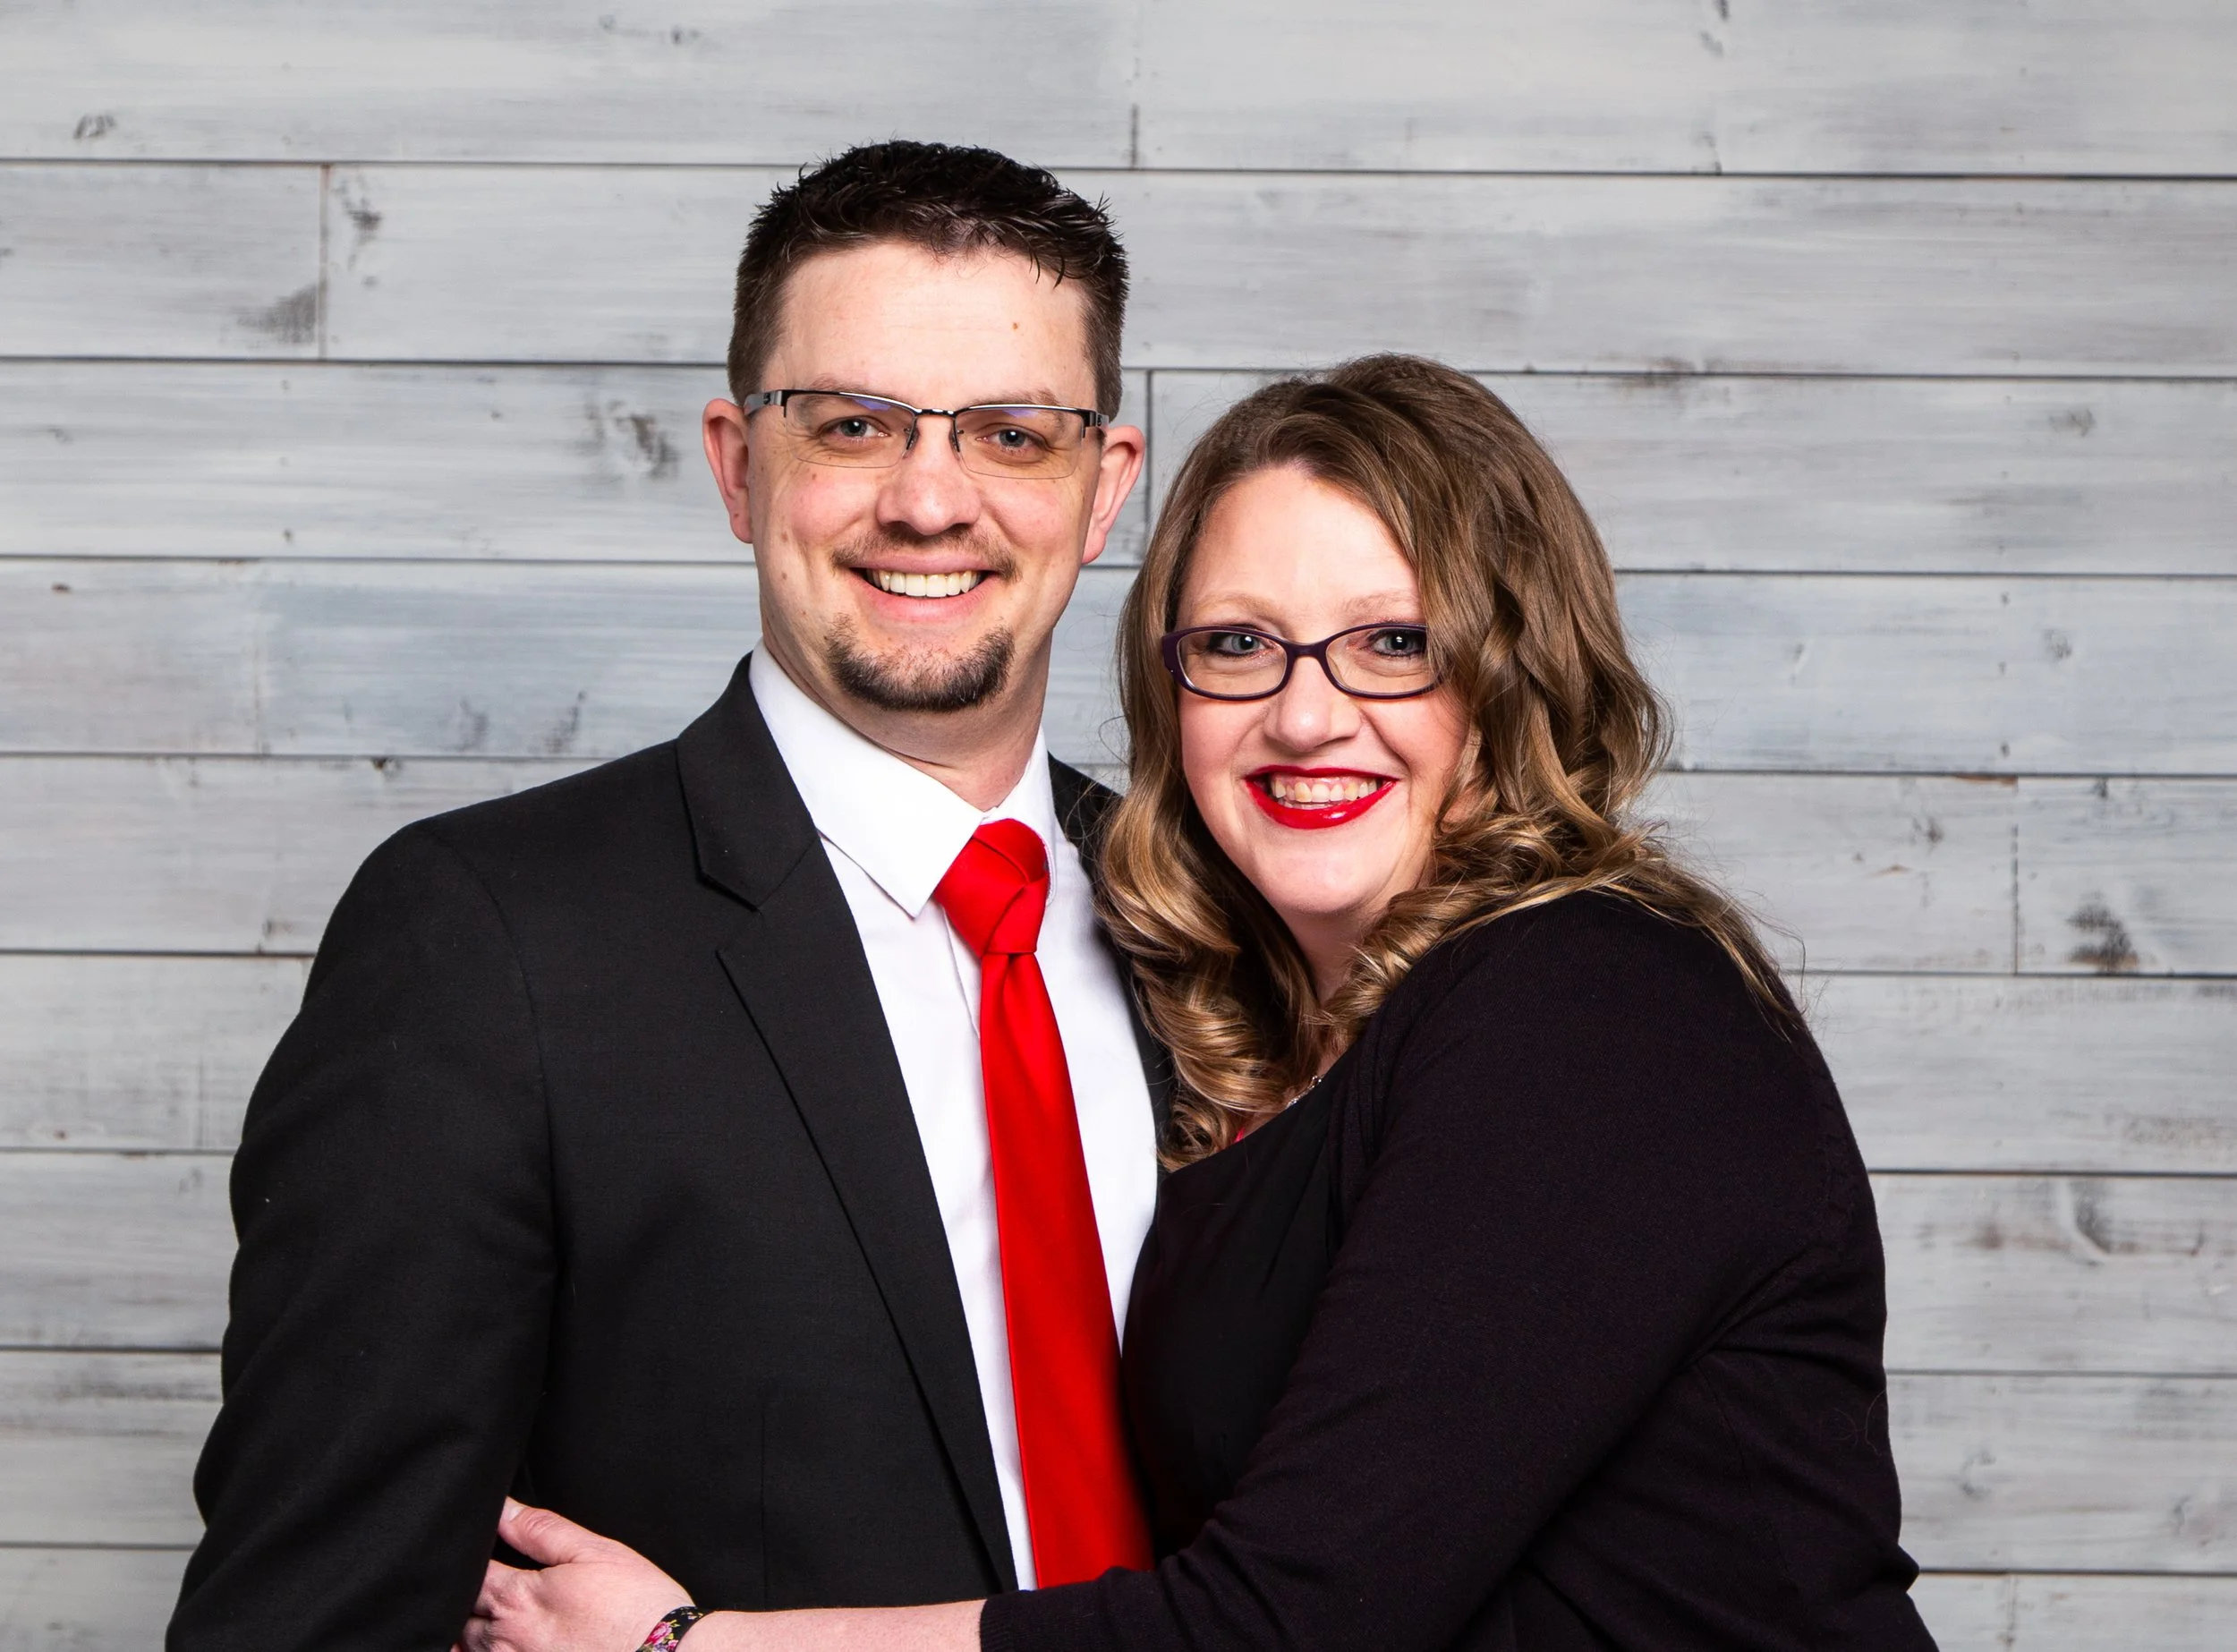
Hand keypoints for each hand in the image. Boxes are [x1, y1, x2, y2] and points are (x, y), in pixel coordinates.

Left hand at [461, 1499, 693, 1651]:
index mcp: (517, 1598)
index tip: (477, 1550)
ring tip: (490, 1615)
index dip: (469, 1558)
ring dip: (470, 1631)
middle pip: (461, 1615)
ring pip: (466, 1648)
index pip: (471, 1573)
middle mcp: (505, 1640)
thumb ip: (541, 1529)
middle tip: (486, 1583)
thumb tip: (503, 1509)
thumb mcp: (594, 1552)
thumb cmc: (635, 1605)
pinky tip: (503, 1643)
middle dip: (466, 1596)